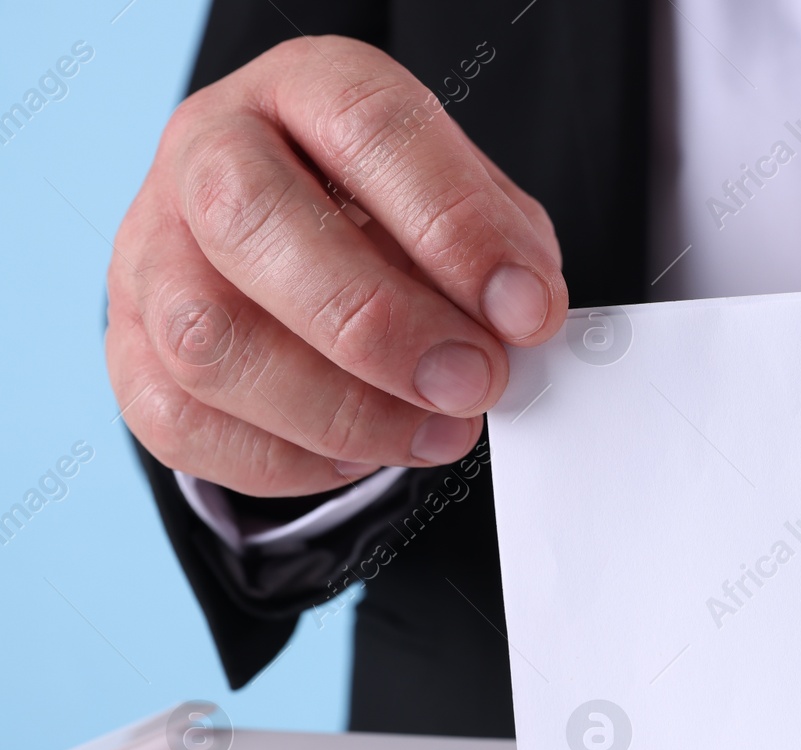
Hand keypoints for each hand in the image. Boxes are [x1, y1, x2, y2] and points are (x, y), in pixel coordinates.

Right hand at [107, 36, 566, 495]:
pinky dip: (290, 462)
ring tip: (439, 432)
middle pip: (252, 225)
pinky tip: (363, 454)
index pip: (365, 130)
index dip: (454, 227)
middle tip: (473, 381)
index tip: (525, 309)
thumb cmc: (395, 214)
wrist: (307, 238)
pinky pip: (184, 425)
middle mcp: (208, 154)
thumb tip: (520, 315)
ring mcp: (152, 252)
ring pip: (208, 343)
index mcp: (305, 90)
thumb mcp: (471, 203)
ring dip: (343, 413)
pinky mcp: (128, 350)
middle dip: (380, 326)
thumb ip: (502, 247)